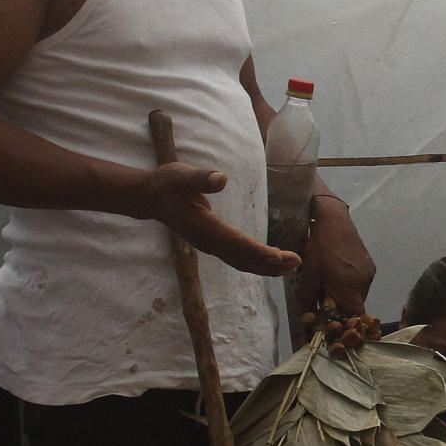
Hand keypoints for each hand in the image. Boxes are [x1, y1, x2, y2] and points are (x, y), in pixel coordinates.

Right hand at [134, 163, 299, 275]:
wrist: (150, 197)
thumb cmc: (167, 184)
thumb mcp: (181, 176)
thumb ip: (200, 179)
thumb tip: (220, 178)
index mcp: (204, 228)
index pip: (236, 243)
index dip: (258, 252)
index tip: (279, 257)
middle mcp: (208, 242)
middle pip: (243, 258)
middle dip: (270, 263)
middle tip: (296, 263)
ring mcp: (210, 245)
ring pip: (241, 261)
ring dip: (266, 267)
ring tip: (291, 268)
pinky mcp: (212, 244)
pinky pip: (237, 258)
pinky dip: (256, 262)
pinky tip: (272, 263)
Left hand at [295, 197, 375, 315]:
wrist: (335, 222)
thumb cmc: (319, 249)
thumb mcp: (309, 275)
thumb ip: (308, 298)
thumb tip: (306, 315)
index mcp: (349, 288)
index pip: (355, 315)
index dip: (345, 320)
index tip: (333, 317)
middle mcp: (363, 282)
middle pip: (357, 306)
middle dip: (343, 306)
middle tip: (328, 298)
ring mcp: (369, 273)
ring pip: (360, 294)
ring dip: (348, 294)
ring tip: (333, 283)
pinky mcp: (370, 264)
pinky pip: (363, 281)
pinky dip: (353, 283)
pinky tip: (341, 271)